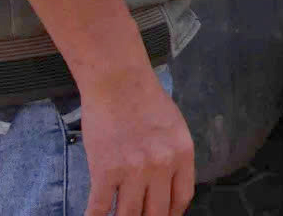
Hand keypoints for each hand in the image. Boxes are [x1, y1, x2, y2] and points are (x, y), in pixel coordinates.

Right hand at [79, 67, 193, 215]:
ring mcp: (133, 170)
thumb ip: (173, 157)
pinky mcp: (105, 170)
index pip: (182, 198)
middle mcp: (161, 165)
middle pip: (157, 213)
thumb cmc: (144, 99)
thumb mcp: (174, 127)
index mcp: (182, 154)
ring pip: (129, 215)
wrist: (117, 80)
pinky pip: (100, 207)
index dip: (172, 214)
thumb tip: (168, 186)